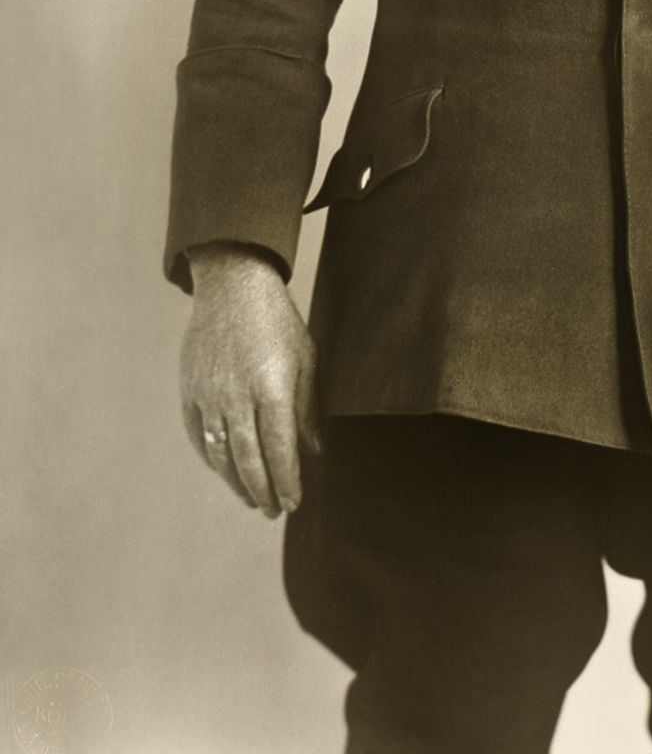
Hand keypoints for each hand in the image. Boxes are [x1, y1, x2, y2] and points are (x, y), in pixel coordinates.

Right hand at [180, 242, 320, 516]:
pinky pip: (198, 436)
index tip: (294, 502)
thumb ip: (307, 408)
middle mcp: (238, 397)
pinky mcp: (190, 391)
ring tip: (251, 499)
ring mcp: (210, 396)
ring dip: (236, 482)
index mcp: (272, 388)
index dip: (287, 480)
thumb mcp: (305, 358)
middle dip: (263, 491)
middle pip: (249, 459)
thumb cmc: (277, 321)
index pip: (280, 449)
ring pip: (221, 454)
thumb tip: (313, 451)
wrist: (233, 287)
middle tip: (273, 511)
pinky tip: (225, 472)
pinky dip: (212, 460)